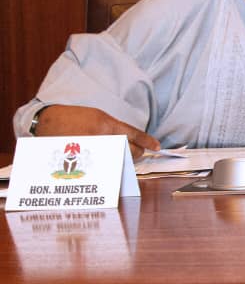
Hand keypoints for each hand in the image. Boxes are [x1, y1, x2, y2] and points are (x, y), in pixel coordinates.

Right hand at [34, 105, 159, 158]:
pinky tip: (110, 166)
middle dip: (137, 153)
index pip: (134, 134)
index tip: (157, 146)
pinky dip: (109, 167)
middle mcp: (101, 137)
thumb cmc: (74, 117)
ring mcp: (92, 150)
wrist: (48, 122)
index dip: (147, 141)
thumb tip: (129, 141)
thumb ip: (113, 128)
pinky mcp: (83, 160)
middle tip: (139, 153)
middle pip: (129, 151)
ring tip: (122, 159)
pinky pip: (103, 167)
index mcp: (106, 124)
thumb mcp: (98, 116)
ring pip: (118, 161)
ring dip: (123, 161)